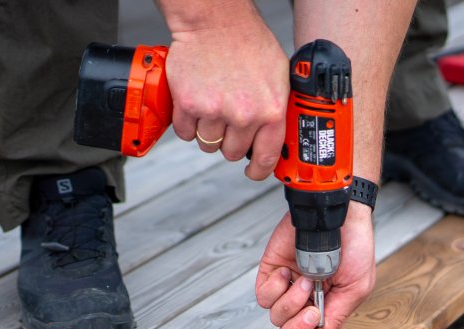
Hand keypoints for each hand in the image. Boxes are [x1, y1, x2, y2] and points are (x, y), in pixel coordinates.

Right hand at [161, 10, 288, 179]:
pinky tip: (196, 104)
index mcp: (270, 110)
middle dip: (229, 141)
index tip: (253, 172)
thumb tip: (273, 139)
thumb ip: (275, 110)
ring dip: (207, 131)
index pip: (266, 158)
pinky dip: (187, 123)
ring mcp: (214, 111)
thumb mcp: (278, 77)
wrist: (215, 22)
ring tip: (212, 105)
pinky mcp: (188, 105)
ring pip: (207, 144)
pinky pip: (184, 132)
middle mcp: (243, 115)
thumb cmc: (247, 43)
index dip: (258, 170)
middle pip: (231, 153)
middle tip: (228, 119)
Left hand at [255, 201, 375, 328]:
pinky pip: (263, 295)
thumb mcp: (356, 286)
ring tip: (307, 281)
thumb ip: (338, 315)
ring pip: (275, 316)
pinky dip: (276, 287)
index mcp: (326, 307)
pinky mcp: (271, 272)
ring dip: (292, 301)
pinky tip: (289, 272)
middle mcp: (304, 300)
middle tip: (311, 310)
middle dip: (298, 327)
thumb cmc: (354, 245)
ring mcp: (286, 287)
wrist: (339, 214)